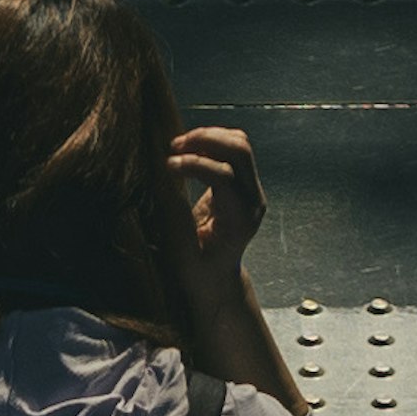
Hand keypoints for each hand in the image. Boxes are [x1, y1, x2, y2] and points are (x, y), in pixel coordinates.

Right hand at [171, 121, 265, 268]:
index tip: (167, 165)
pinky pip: (235, 149)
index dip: (194, 164)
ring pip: (240, 143)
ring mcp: (252, 190)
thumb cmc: (196, 270)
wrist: (216, 278)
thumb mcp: (180, 249)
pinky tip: (189, 150)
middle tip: (173, 147)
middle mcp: (253, 201)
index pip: (224, 175)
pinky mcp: (245, 183)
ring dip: (208, 136)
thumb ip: (175, 213)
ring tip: (178, 146)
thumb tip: (163, 175)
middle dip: (205, 140)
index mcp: (239, 220)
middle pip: (240, 150)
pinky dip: (211, 141)